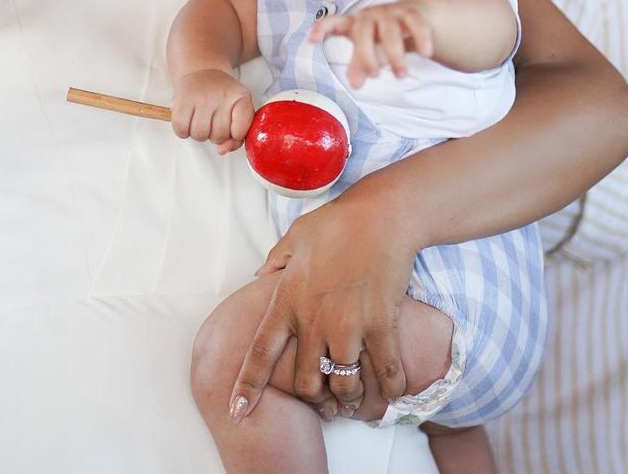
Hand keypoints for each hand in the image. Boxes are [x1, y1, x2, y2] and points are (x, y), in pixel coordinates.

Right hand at [170, 70, 254, 154]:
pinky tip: (189, 120)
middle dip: (216, 134)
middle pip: (219, 136)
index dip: (236, 134)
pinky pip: (181, 130)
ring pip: (200, 135)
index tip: (233, 125)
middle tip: (214, 120)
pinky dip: (184, 131)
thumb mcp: (238, 111)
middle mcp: (221, 95)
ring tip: (201, 120)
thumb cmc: (222, 97)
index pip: (241, 130)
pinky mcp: (181, 100)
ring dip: (200, 133)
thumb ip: (237, 137)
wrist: (202, 72)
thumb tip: (221, 150)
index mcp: (241, 97)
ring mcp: (201, 97)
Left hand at [228, 187, 413, 419]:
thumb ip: (275, 262)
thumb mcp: (294, 238)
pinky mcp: (381, 325)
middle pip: (305, 382)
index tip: (237, 411)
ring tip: (355, 396)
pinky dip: (389, 389)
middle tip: (323, 399)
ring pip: (343, 385)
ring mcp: (348, 325)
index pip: (260, 352)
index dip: (248, 385)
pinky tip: (390, 389)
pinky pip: (386, 373)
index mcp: (287, 299)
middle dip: (312, 398)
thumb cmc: (335, 223)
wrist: (380, 216)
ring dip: (348, 397)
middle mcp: (314, 319)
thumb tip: (258, 277)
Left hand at [309, 2, 433, 87]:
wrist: (413, 15)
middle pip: (363, 30)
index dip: (321, 28)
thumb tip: (355, 85)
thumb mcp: (368, 50)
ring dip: (395, 53)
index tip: (312, 40)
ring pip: (390, 29)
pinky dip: (421, 38)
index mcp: (353, 24)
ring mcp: (390, 12)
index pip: (332, 21)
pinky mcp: (411, 12)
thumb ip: (359, 65)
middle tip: (374, 76)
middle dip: (367, 54)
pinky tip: (426, 54)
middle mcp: (368, 16)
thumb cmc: (382, 36)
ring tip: (401, 75)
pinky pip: (415, 22)